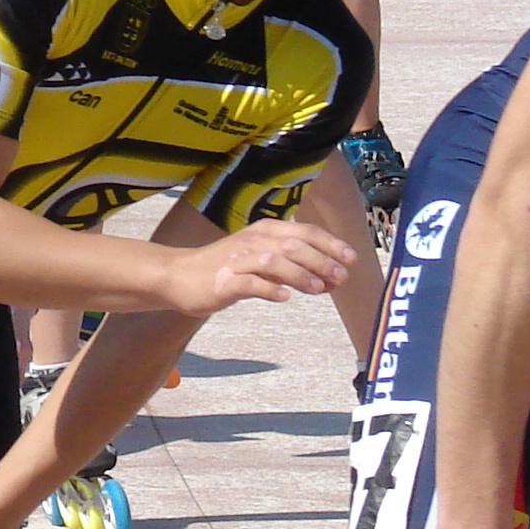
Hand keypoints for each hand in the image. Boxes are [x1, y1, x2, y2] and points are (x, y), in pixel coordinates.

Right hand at [155, 217, 352, 320]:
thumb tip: (328, 277)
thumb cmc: (225, 269)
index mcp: (265, 231)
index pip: (305, 231)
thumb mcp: (260, 258)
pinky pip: (250, 283)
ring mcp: (237, 260)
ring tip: (318, 289)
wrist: (178, 276)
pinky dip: (269, 289)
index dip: (331, 244)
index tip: (351, 258)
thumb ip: (292, 264)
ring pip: (275, 261)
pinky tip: (284, 297)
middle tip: (340, 279)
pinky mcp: (224, 281)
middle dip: (322, 261)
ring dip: (301, 274)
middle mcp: (253, 241)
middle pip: (294, 245)